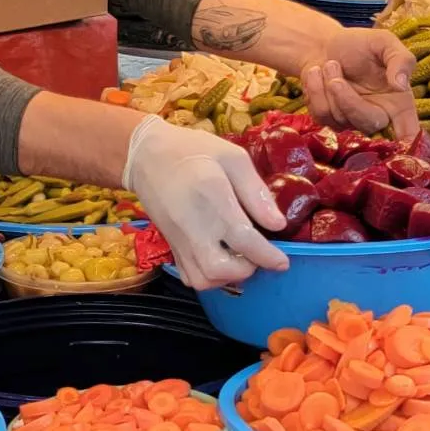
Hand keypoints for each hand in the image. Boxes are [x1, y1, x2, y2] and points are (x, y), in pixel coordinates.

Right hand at [124, 114, 288, 289]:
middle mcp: (194, 225)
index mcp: (213, 198)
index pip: (244, 239)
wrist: (147, 155)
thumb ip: (255, 191)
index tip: (283, 261)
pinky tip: (220, 260)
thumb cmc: (193, 150)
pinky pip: (189, 277)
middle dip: (246, 269)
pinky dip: (209, 279)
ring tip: (240, 258)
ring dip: (228, 277)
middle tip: (258, 253)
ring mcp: (179, 239)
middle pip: (220, 269)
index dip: (268, 256)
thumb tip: (278, 224)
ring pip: (203, 280)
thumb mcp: (232, 157)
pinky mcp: (171, 246)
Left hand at [300, 26, 420, 138]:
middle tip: (333, 66)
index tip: (403, 145)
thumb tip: (401, 85)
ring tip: (330, 64)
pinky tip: (317, 73)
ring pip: (338, 119)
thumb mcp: (385, 42)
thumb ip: (400, 60)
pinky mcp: (328, 121)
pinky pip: (319, 114)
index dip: (409, 146)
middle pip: (369, 125)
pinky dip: (314, 88)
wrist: (324, 44)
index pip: (410, 133)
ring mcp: (351, 122)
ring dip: (327, 84)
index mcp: (398, 103)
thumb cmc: (360, 44)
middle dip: (348, 98)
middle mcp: (376, 117)